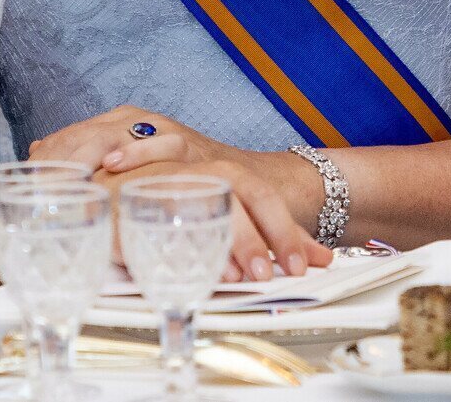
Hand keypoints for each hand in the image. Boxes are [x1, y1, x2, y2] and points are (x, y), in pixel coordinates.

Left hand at [28, 106, 238, 175]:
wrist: (233, 176)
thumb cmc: (169, 176)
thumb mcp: (124, 164)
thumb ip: (85, 158)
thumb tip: (37, 149)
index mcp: (112, 124)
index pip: (65, 139)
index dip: (41, 162)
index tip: (18, 188)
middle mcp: (131, 120)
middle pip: (82, 136)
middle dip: (55, 163)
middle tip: (31, 190)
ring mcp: (158, 128)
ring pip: (112, 137)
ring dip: (85, 157)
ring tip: (59, 181)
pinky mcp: (185, 143)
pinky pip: (158, 146)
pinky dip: (135, 154)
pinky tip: (113, 165)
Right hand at [92, 157, 332, 282]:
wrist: (126, 181)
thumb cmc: (189, 201)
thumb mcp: (237, 212)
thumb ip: (278, 234)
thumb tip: (325, 258)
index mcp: (231, 173)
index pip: (266, 198)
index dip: (286, 233)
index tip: (303, 268)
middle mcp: (207, 172)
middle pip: (238, 199)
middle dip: (255, 240)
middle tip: (268, 277)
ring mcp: (177, 182)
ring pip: (206, 208)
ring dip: (223, 244)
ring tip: (239, 277)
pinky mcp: (145, 198)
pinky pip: (168, 221)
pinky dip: (183, 246)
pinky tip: (196, 270)